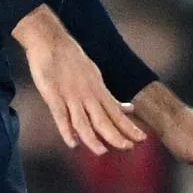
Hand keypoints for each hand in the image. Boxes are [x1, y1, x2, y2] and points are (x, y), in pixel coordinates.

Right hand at [12, 6, 146, 155]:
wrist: (50, 40)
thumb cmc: (72, 59)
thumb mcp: (96, 76)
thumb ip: (109, 97)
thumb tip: (128, 109)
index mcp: (97, 90)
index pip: (116, 113)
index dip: (129, 127)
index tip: (142, 139)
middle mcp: (87, 95)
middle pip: (104, 120)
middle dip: (117, 136)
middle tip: (128, 148)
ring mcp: (70, 96)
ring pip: (84, 122)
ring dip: (93, 139)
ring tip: (102, 152)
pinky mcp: (53, 95)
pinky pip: (61, 116)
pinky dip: (66, 131)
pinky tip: (72, 143)